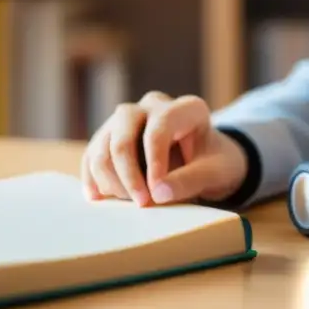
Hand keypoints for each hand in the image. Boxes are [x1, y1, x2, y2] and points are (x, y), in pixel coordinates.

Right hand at [80, 91, 248, 206]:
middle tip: (140, 203)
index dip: (154, 162)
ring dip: (110, 178)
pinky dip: (93, 178)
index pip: (159, 128)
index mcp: (186, 108)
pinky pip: (93, 154)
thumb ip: (191, 181)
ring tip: (129, 203)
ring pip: (104, 143)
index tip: (155, 195)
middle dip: (128, 171)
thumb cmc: (214, 164)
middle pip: (124, 130)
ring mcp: (129, 118)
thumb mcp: (215, 173)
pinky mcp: (111, 136)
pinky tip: (99, 199)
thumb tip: (157, 193)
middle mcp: (154, 105)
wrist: (206, 162)